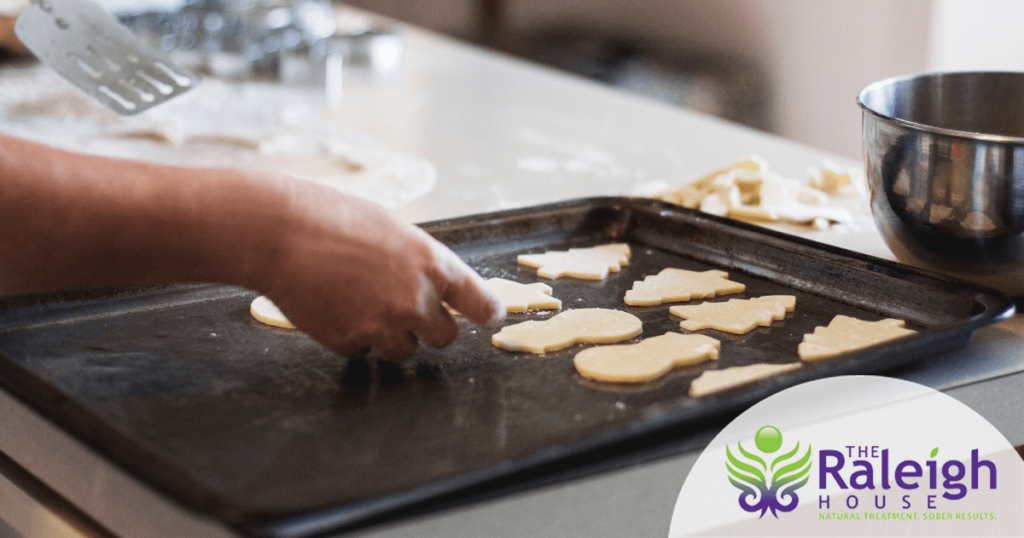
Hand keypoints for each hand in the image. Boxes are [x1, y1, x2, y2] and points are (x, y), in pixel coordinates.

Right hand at [253, 180, 504, 358]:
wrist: (279, 232)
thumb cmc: (332, 217)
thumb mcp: (392, 229)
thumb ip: (419, 262)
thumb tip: (433, 286)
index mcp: (434, 264)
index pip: (483, 304)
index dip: (487, 313)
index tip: (489, 317)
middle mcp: (417, 300)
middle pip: (445, 338)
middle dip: (428, 327)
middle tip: (402, 307)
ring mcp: (384, 325)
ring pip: (404, 349)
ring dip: (388, 334)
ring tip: (358, 299)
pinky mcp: (350, 342)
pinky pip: (362, 350)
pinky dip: (351, 335)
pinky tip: (333, 305)